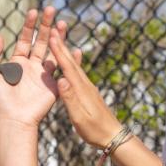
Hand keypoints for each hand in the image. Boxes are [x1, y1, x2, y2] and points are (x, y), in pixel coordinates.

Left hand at [0, 6, 59, 129]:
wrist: (14, 118)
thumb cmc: (1, 99)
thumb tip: (0, 36)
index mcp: (18, 63)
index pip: (25, 39)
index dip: (29, 25)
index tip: (33, 11)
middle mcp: (32, 67)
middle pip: (41, 42)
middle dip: (45, 25)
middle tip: (51, 9)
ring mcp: (44, 76)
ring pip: (53, 52)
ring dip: (58, 38)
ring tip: (62, 22)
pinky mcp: (54, 86)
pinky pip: (62, 70)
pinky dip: (69, 59)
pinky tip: (74, 47)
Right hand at [48, 24, 124, 148]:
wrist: (113, 136)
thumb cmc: (95, 130)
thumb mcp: (79, 117)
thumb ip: (70, 98)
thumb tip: (61, 79)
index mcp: (81, 90)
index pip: (67, 67)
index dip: (59, 52)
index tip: (52, 36)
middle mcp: (86, 85)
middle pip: (72, 62)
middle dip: (62, 46)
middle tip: (55, 29)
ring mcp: (89, 88)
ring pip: (75, 66)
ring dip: (67, 52)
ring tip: (60, 40)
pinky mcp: (89, 92)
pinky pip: (78, 74)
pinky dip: (71, 64)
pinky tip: (71, 62)